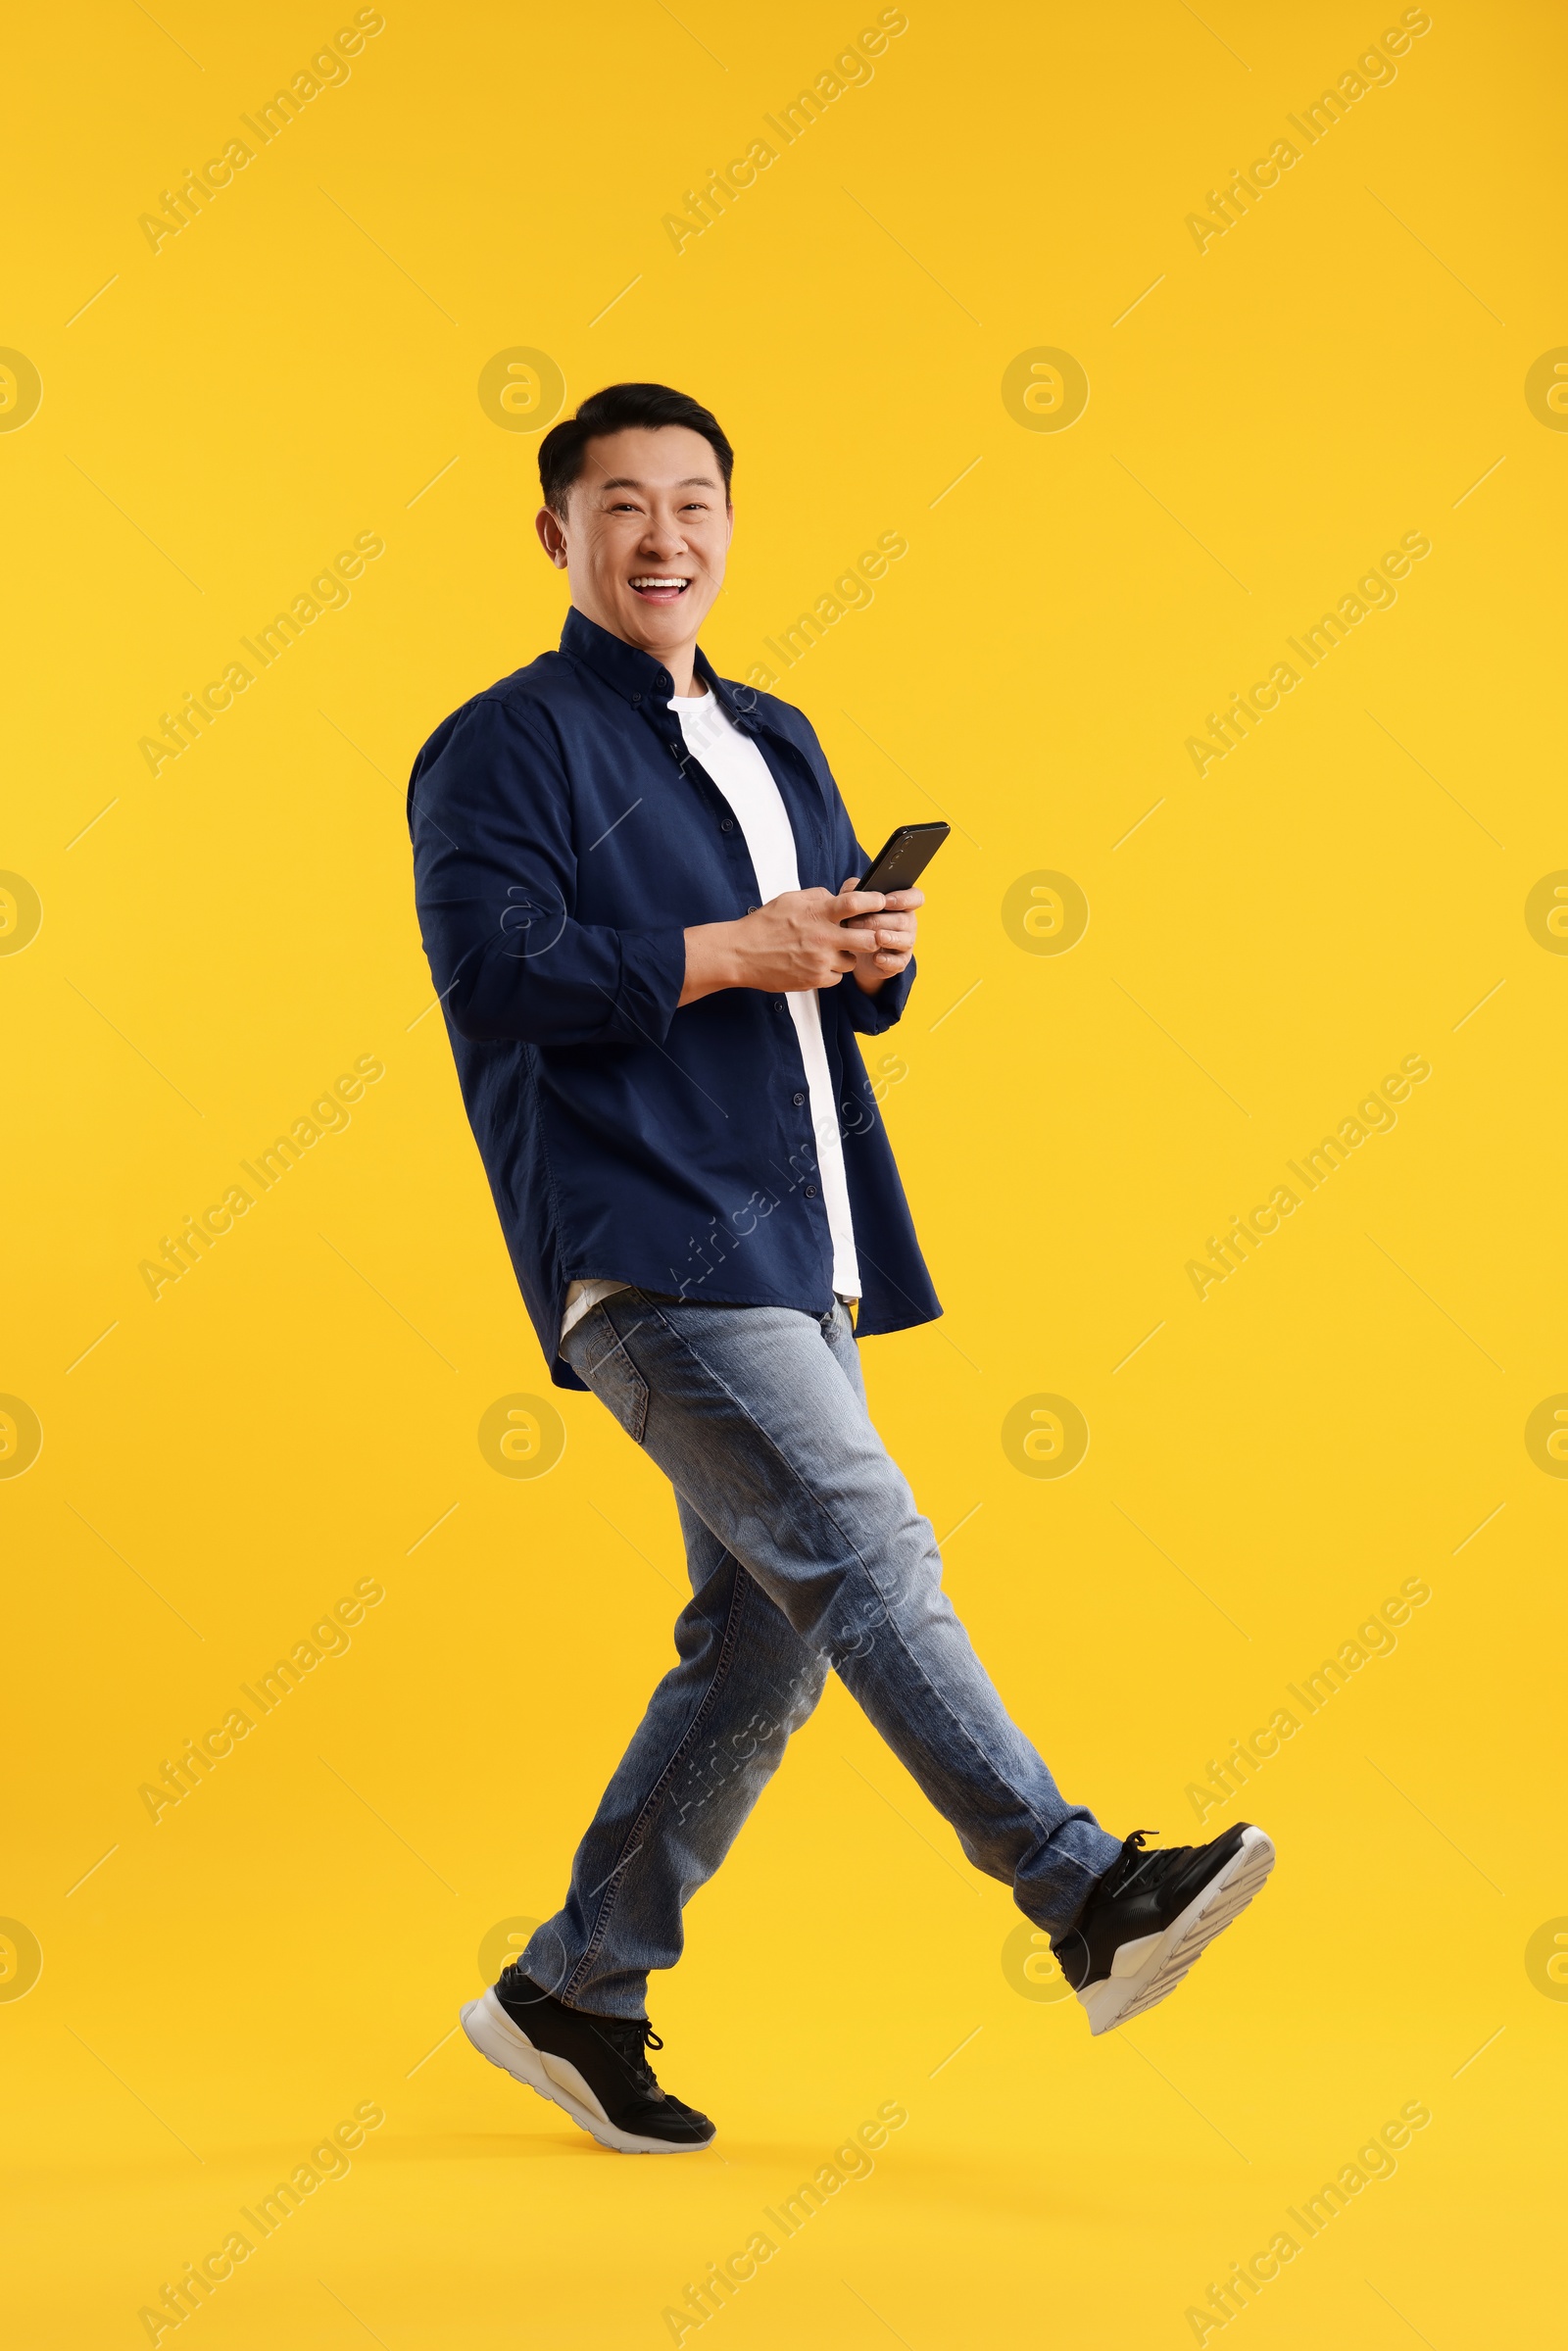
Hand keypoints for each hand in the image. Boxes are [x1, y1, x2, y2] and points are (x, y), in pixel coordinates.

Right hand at [680, 883, 906, 1004]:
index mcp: (818, 914)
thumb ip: (817, 896)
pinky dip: (832, 971)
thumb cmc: (764, 925)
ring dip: (847, 955)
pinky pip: (837, 977)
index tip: (881, 901)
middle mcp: (823, 938)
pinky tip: (818, 963)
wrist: (741, 954)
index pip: (856, 904)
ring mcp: (820, 962)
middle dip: (872, 936)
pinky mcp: (814, 980)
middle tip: (867, 934)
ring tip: (830, 949)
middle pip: (868, 939)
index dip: (874, 901)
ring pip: (852, 961)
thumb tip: (837, 896)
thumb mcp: (790, 899)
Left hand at [837, 874, 921, 996]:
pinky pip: (899, 962)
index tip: (886, 900)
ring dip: (890, 938)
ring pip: (905, 940)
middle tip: (855, 922)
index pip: (915, 897)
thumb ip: (854, 890)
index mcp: (902, 903)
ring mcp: (906, 942)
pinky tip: (877, 958)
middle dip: (879, 920)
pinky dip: (888, 961)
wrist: (855, 949)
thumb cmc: (858, 919)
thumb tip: (853, 887)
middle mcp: (908, 922)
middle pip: (903, 919)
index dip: (904, 898)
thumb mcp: (855, 903)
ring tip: (877, 937)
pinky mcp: (899, 961)